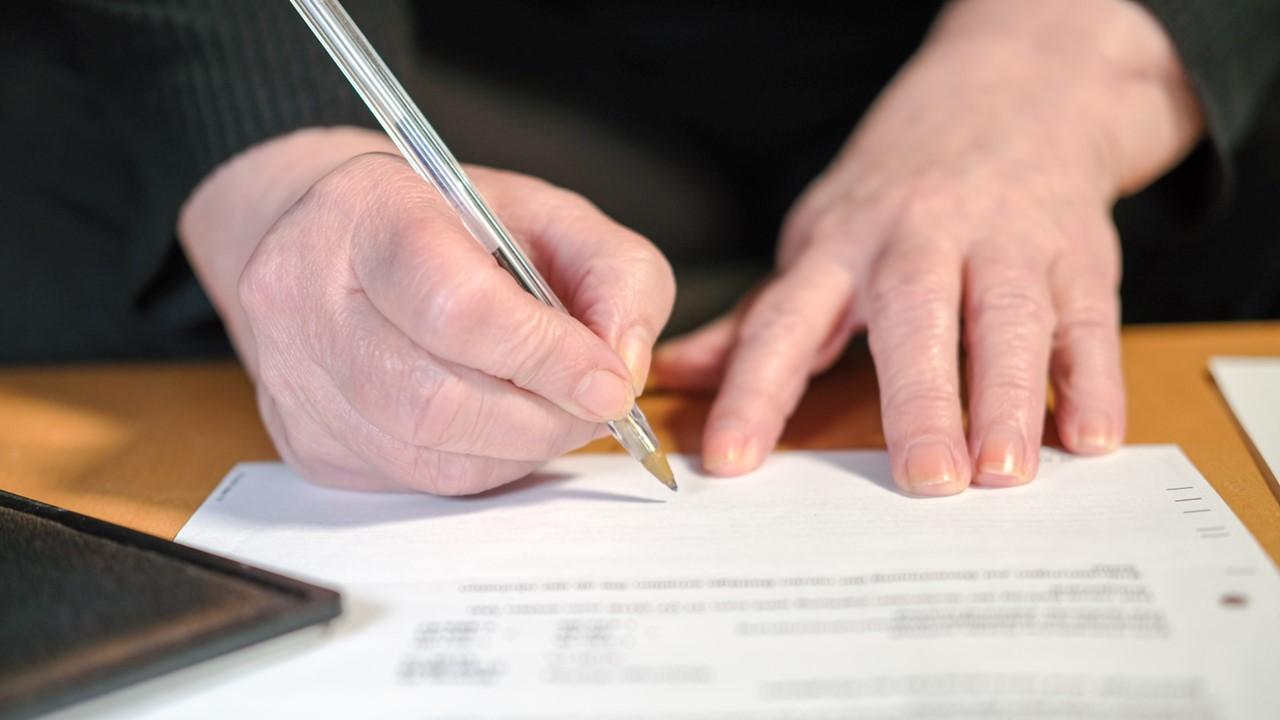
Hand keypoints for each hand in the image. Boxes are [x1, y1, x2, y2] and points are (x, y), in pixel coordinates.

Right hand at [182, 130, 673, 493]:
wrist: (338, 238)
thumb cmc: (451, 223)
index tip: (609, 384)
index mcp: (366, 213)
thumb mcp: (552, 214)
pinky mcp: (306, 441)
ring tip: (555, 412)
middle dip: (541, 418)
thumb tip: (622, 371)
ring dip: (518, 449)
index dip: (546, 357)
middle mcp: (303, 297)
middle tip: (594, 407)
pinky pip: (414, 480)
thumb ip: (614, 276)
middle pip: (435, 399)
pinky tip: (501, 427)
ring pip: (426, 455)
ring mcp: (294, 379)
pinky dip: (482, 465)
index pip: (456, 308)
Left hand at [653, 0, 1202, 494]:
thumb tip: (678, 372)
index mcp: (841, 246)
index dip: (754, 391)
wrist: (1015, 94)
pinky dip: (1092, 382)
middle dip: (918, 400)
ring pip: (1009, 321)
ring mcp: (1007, 245)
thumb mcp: (818, 238)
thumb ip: (758, 318)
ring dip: (1009, 398)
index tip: (731, 459)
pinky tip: (1088, 438)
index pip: (786, 322)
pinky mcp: (1078, 259)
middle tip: (923, 480)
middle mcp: (921, 240)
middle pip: (915, 319)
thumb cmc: (899, 191)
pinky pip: (1088, 323)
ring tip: (1002, 473)